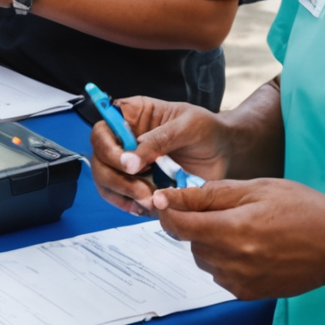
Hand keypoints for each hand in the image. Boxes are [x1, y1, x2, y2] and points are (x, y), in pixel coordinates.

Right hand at [89, 96, 230, 214]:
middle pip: (99, 159)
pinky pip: (121, 198)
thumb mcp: (186, 126)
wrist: (226, 153)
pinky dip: (130, 205)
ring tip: (149, 200)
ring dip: (123, 194)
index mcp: (132, 117)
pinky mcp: (139, 185)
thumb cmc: (207, 130)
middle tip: (141, 190)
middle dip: (116, 178)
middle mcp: (125, 141)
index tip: (128, 164)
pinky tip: (148, 207)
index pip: (102, 130)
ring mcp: (130, 165)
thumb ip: (158, 140)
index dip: (107, 148)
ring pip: (105, 181)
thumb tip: (130, 160)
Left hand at [152, 178, 324, 301]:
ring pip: (204, 259)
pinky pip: (220, 275)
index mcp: (234, 230)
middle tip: (226, 210)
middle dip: (197, 224)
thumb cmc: (304, 210)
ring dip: (211, 243)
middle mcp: (233, 260)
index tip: (166, 200)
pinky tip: (251, 248)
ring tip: (243, 229)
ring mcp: (240, 281)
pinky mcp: (248, 294)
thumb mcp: (257, 189)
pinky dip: (225, 260)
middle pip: (190, 242)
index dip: (167, 210)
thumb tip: (168, 197)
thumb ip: (209, 195)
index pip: (178, 225)